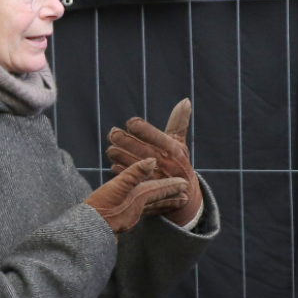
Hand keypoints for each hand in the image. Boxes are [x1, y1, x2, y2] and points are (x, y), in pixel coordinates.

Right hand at [87, 158, 188, 234]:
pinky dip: (147, 208)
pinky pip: (140, 212)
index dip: (172, 185)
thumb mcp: (116, 187)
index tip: (186, 184)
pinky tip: (143, 209)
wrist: (86, 231)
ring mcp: (129, 218)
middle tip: (186, 197)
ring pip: (150, 208)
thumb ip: (134, 174)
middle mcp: (137, 209)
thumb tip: (152, 161)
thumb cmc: (99, 208)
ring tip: (172, 203)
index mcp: (138, 199)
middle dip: (171, 197)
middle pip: (158, 201)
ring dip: (162, 204)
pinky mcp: (120, 222)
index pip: (158, 189)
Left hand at [107, 99, 201, 225]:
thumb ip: (179, 122)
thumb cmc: (179, 163)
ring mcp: (154, 178)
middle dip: (125, 141)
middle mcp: (165, 164)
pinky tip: (115, 165)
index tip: (131, 122)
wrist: (184, 196)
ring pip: (131, 164)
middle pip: (141, 150)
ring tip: (112, 149)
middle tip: (113, 133)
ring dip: (119, 156)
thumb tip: (185, 100)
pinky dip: (120, 171)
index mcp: (174, 151)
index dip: (143, 130)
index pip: (157, 137)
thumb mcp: (181, 144)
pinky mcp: (145, 189)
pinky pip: (128, 179)